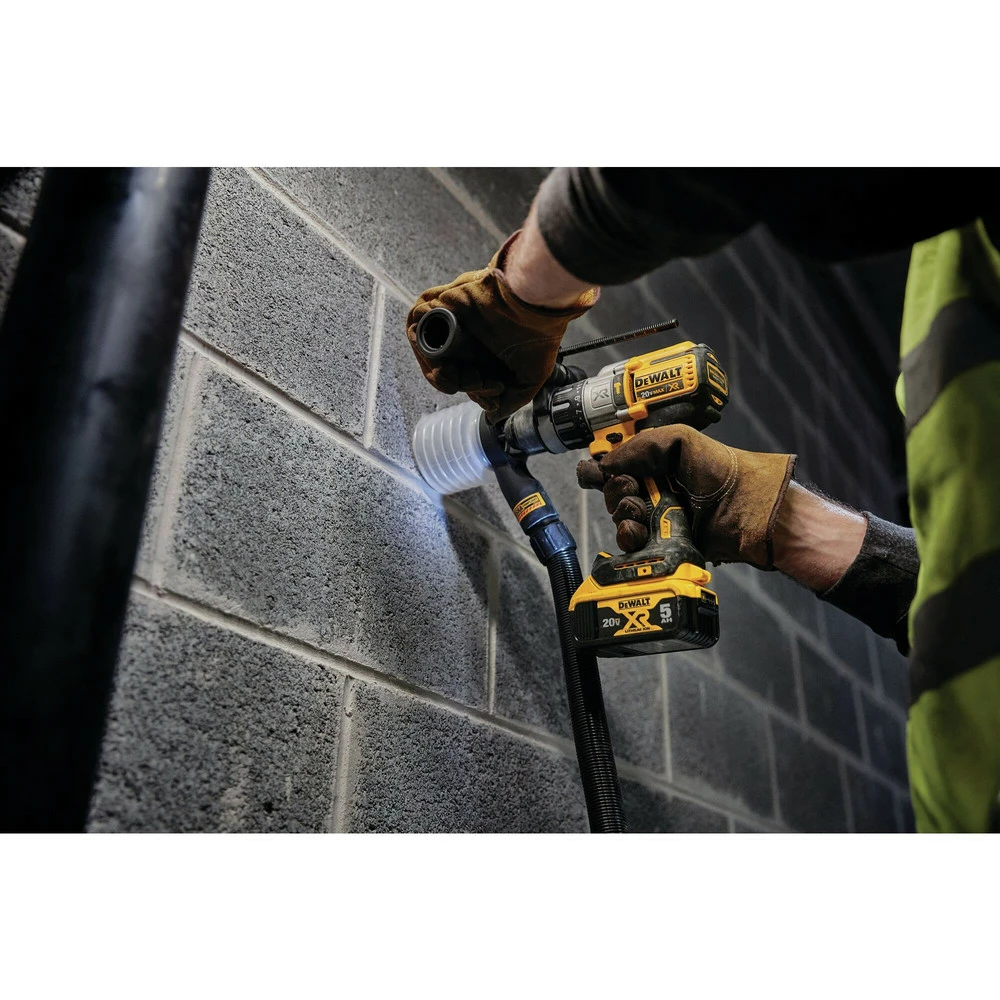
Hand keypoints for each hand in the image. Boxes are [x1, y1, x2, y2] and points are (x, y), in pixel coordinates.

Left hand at [405, 231, 597, 420]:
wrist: (536, 304)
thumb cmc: (539, 336)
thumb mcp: (530, 379)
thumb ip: (511, 401)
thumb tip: (493, 417)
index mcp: (481, 350)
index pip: (460, 376)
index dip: (472, 391)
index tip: (492, 397)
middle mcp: (463, 335)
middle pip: (439, 367)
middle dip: (455, 385)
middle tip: (481, 384)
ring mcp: (450, 318)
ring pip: (426, 351)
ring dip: (440, 373)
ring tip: (469, 377)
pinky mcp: (440, 302)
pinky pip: (417, 325)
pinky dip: (426, 347)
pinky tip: (449, 362)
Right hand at [576, 424, 796, 568]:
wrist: (744, 510)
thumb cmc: (721, 472)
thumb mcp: (679, 440)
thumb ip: (639, 447)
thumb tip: (605, 464)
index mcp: (656, 463)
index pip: (616, 466)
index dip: (603, 470)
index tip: (600, 473)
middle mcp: (654, 490)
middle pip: (614, 493)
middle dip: (618, 491)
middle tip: (636, 490)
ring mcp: (656, 518)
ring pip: (619, 519)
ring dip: (623, 515)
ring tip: (640, 513)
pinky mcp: (660, 543)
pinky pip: (631, 544)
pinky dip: (629, 538)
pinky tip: (640, 532)